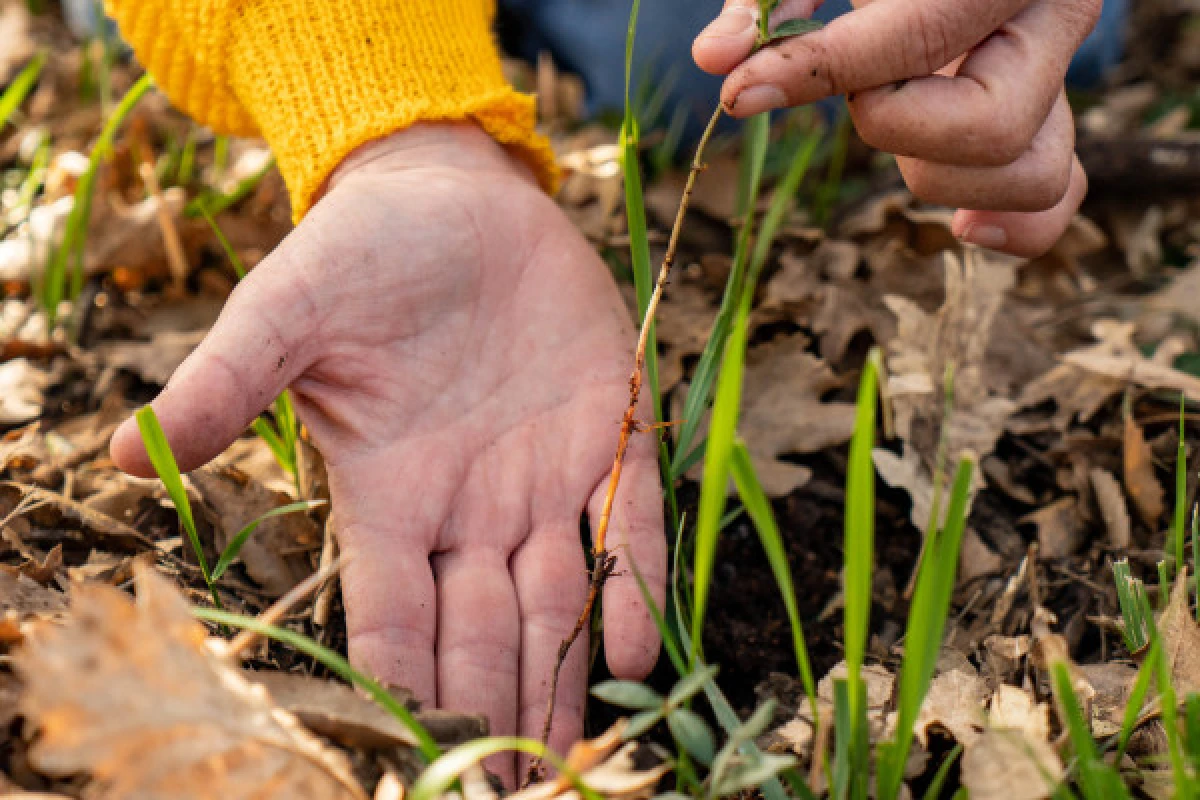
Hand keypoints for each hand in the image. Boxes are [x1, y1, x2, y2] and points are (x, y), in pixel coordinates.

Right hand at [109, 124, 666, 783]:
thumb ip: (225, 386)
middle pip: (481, 634)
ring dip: (563, 677)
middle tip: (511, 793)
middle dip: (494, 712)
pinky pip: (624, 521)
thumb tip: (129, 459)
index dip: (403, 687)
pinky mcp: (605, 429)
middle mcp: (468, 507)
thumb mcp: (285, 315)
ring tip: (574, 755)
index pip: (393, 618)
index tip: (416, 754)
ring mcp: (540, 477)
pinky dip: (631, 584)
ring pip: (555, 602)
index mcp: (389, 495)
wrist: (451, 198)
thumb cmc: (360, 254)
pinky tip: (633, 651)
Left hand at [693, 0, 1100, 257]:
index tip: (743, 92)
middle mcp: (1053, 17)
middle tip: (858, 90)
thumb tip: (714, 59)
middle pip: (988, 129)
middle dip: (895, 129)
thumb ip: (769, 0)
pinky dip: (1018, 227)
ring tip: (890, 123)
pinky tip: (963, 229)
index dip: (819, 73)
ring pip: (1033, 176)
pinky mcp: (1050, 117)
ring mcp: (1060, 74)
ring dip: (941, 178)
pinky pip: (1058, 195)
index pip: (917, 39)